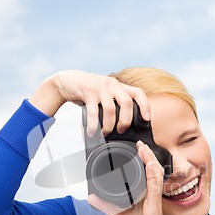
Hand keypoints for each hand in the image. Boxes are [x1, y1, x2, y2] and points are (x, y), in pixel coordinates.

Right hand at [29, 70, 149, 136]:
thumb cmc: (88, 90)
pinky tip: (92, 132)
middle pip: (127, 103)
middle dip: (125, 121)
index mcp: (119, 86)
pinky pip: (93, 111)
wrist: (67, 81)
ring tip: (104, 133)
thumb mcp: (105, 93)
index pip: (138, 93)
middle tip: (120, 131)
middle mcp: (112, 85)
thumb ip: (116, 102)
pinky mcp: (87, 92)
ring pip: (111, 110)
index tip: (147, 119)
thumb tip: (127, 122)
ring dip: (109, 125)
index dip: (145, 106)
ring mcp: (100, 87)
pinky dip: (93, 124)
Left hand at [88, 141, 185, 214]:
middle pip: (152, 170)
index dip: (143, 160)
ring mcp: (154, 199)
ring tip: (143, 148)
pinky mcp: (155, 206)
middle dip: (147, 155)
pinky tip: (150, 165)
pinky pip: (155, 187)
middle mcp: (150, 195)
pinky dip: (152, 174)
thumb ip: (107, 205)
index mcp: (144, 196)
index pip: (146, 174)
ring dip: (149, 159)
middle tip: (140, 143)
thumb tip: (91, 197)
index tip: (136, 149)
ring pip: (155, 174)